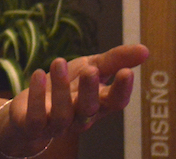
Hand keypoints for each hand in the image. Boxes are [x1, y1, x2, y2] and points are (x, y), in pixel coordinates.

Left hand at [0, 44, 148, 154]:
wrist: (29, 110)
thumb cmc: (67, 87)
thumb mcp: (91, 68)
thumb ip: (116, 60)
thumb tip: (146, 49)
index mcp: (97, 104)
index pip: (114, 102)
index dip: (121, 90)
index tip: (127, 72)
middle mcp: (79, 117)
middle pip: (89, 109)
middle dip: (91, 91)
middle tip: (91, 70)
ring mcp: (56, 124)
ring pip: (63, 114)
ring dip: (61, 88)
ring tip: (58, 62)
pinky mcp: (33, 126)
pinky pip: (36, 118)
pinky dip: (37, 97)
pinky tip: (38, 74)